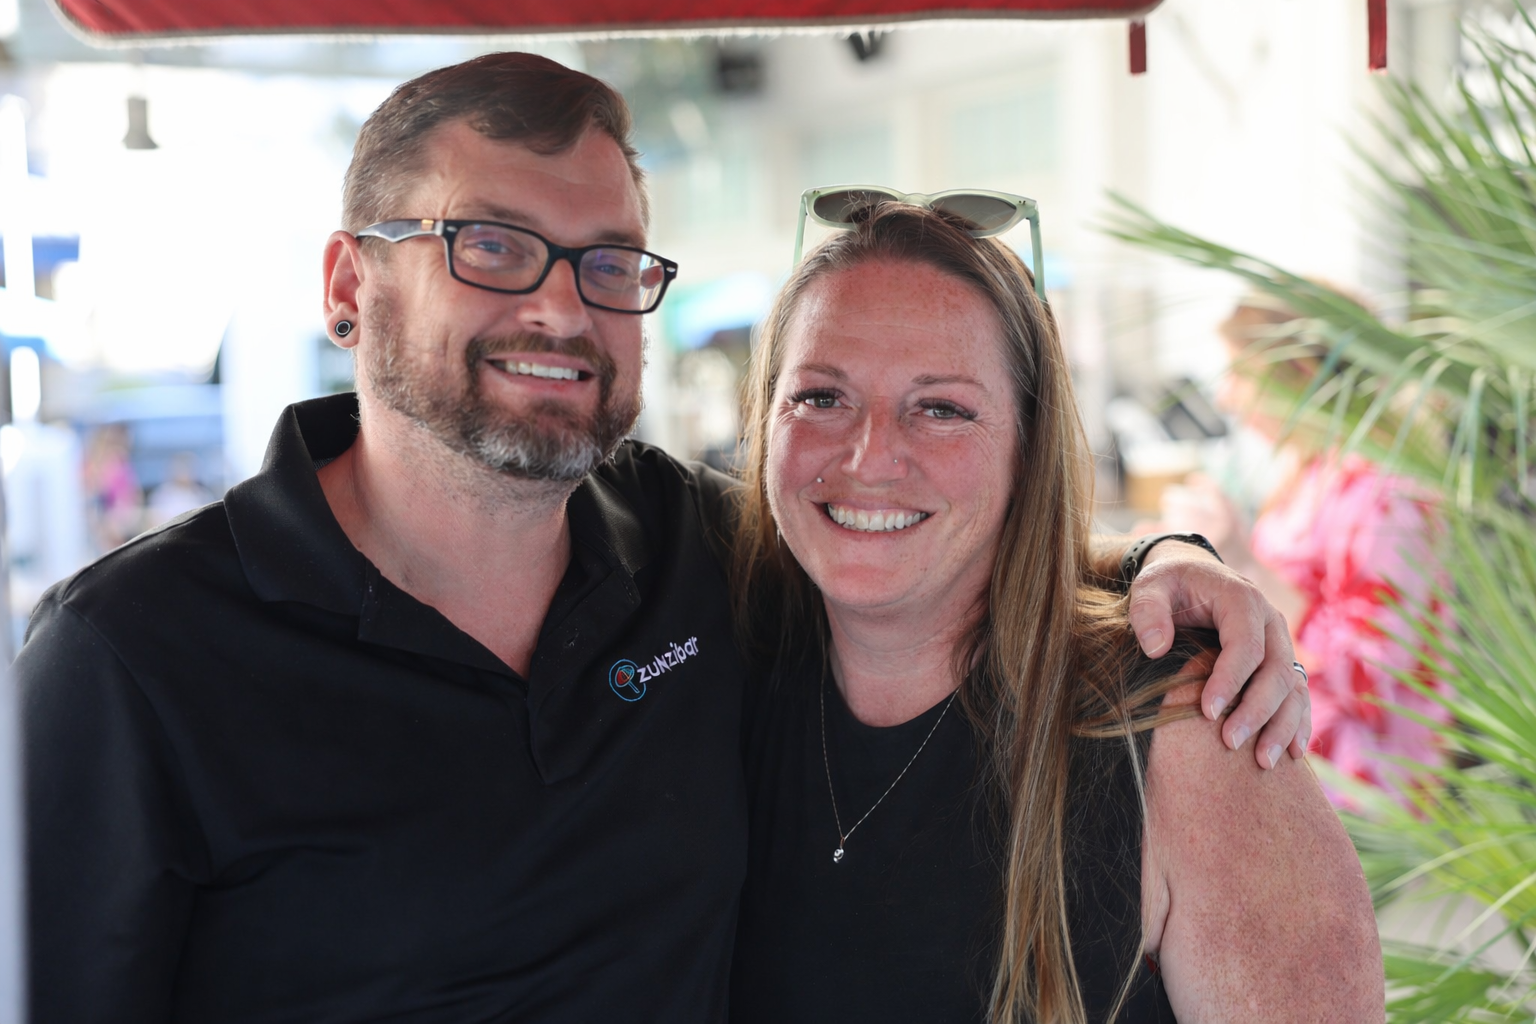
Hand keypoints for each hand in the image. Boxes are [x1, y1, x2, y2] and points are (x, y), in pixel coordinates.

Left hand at [1128, 541, 1309, 768]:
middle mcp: (1270, 621)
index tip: (1207, 713)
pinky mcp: (1282, 661)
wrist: (1191, 577)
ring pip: (1294, 687)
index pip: (1245, 645)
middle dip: (1257, 711)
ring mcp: (1280, 643)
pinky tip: (1290, 754)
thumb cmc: (1168, 585)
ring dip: (1283, 726)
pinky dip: (1298, 724)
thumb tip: (1155, 648)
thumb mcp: (1149, 586)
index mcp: (1242, 599)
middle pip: (1277, 671)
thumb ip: (1146, 610)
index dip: (1230, 681)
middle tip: (1230, 743)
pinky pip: (1299, 695)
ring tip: (1262, 762)